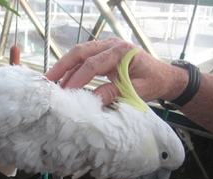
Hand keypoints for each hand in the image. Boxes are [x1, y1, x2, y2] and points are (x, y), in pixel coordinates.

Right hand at [45, 37, 176, 104]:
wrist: (164, 76)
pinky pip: (86, 58)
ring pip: (80, 53)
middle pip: (81, 51)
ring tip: (53, 81)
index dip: (78, 78)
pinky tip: (66, 79)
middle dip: (63, 65)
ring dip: (66, 67)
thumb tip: (91, 101)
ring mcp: (108, 47)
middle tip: (48, 79)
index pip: (93, 63)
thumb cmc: (153, 82)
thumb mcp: (135, 91)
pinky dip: (74, 68)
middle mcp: (112, 45)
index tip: (67, 92)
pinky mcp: (105, 53)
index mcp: (121, 52)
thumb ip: (113, 93)